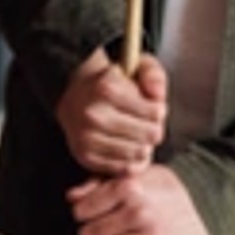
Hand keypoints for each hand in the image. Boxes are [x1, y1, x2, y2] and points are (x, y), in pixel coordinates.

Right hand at [56, 48, 169, 176]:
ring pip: (138, 153)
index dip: (159, 111)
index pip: (154, 113)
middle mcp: (93, 114)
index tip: (153, 108)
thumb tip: (157, 95)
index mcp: (106, 88)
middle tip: (148, 124)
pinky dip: (132, 161)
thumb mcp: (135, 67)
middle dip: (154, 130)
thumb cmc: (111, 84)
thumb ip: (153, 74)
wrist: (74, 98)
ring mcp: (86, 137)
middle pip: (149, 134)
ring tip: (139, 136)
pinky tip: (129, 147)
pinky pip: (123, 168)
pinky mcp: (85, 156)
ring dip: (145, 146)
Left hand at [68, 163, 215, 234]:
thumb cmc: (171, 192)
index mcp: (129, 186)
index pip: (80, 211)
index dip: (84, 215)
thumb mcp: (139, 176)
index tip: (95, 216)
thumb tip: (72, 198)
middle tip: (105, 234)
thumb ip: (101, 183)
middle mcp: (138, 212)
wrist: (214, 207)